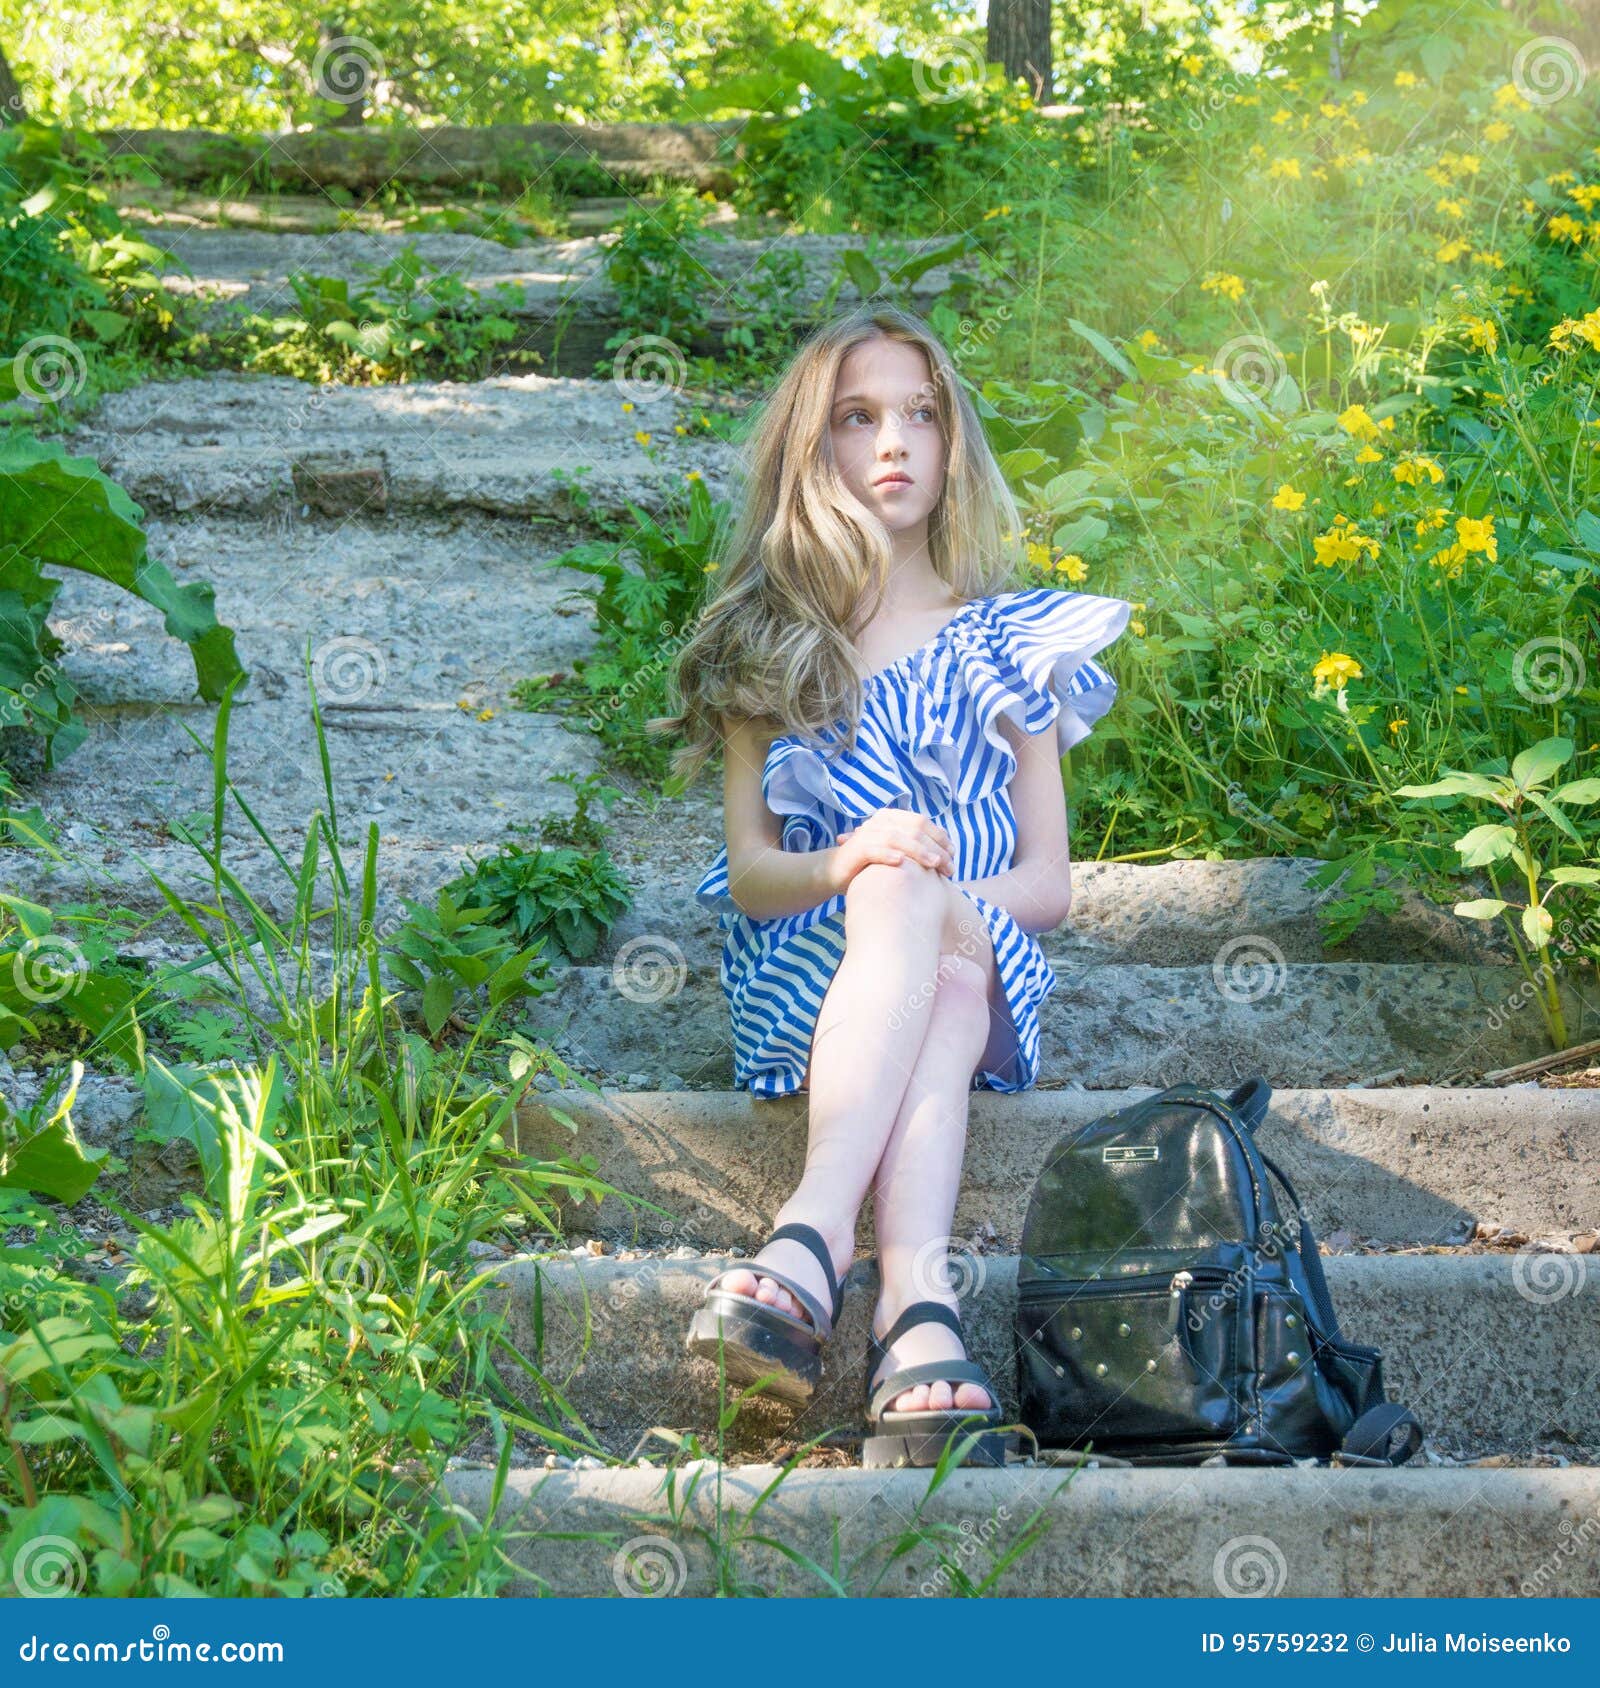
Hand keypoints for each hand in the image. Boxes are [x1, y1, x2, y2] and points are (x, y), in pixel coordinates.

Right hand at [832, 807, 954, 891]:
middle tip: (949, 867)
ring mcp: (868, 834)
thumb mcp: (896, 851)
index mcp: (892, 819)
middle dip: (936, 848)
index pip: (922, 822)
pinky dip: (888, 855)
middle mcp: (881, 822)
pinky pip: (874, 849)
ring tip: (934, 864)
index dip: (941, 838)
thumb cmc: (871, 864)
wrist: (835, 870)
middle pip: (914, 829)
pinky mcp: (855, 849)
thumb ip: (916, 847)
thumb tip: (948, 850)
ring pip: (898, 838)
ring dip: (918, 851)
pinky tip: (901, 863)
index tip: (953, 856)